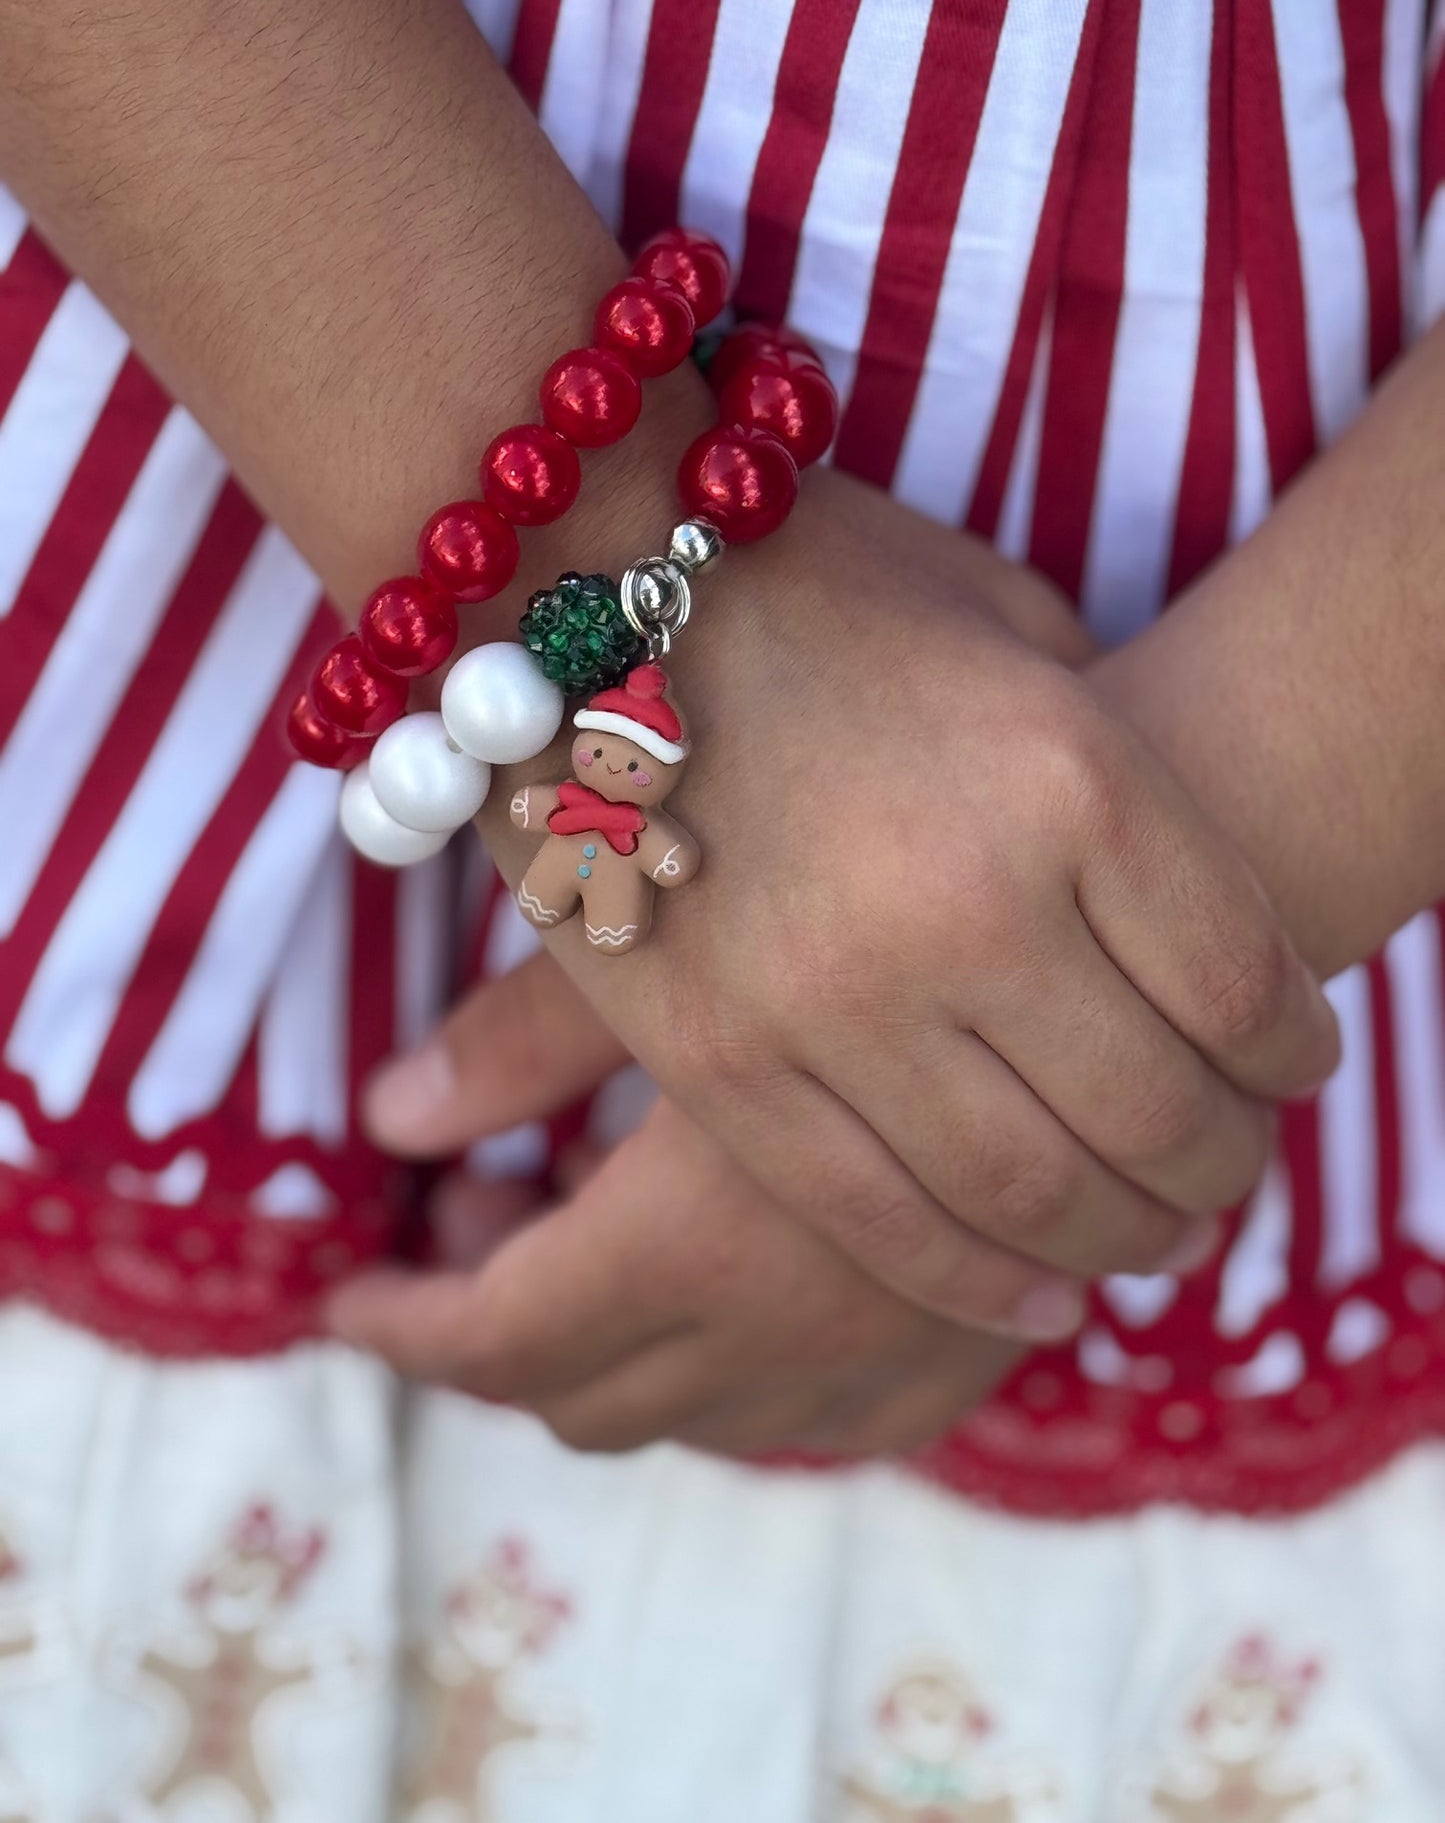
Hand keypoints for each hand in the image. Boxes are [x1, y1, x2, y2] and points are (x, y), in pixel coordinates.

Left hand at [333, 949, 1021, 1455]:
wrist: (1123, 907)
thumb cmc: (865, 888)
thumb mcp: (670, 944)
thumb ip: (525, 1044)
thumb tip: (390, 1116)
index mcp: (695, 1242)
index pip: (496, 1343)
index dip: (404, 1326)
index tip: (352, 1295)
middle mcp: (794, 1334)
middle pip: (588, 1400)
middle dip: (501, 1335)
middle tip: (484, 1216)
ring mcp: (895, 1363)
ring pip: (704, 1423)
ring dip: (623, 1356)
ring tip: (598, 1223)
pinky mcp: (977, 1354)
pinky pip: (823, 1427)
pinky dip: (742, 1379)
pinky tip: (732, 1274)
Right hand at [469, 472, 1337, 1337]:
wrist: (576, 582)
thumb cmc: (817, 585)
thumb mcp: (1007, 624)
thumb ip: (1108, 756)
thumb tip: (1171, 905)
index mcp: (1074, 779)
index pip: (1248, 988)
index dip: (1295, 1056)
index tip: (1291, 1070)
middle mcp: (968, 907)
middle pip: (1161, 1115)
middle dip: (1224, 1164)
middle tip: (1229, 1171)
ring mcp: (834, 1000)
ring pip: (1032, 1193)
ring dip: (1120, 1239)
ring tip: (1149, 1239)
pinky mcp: (720, 1067)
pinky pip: (878, 1218)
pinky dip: (979, 1281)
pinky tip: (1037, 1297)